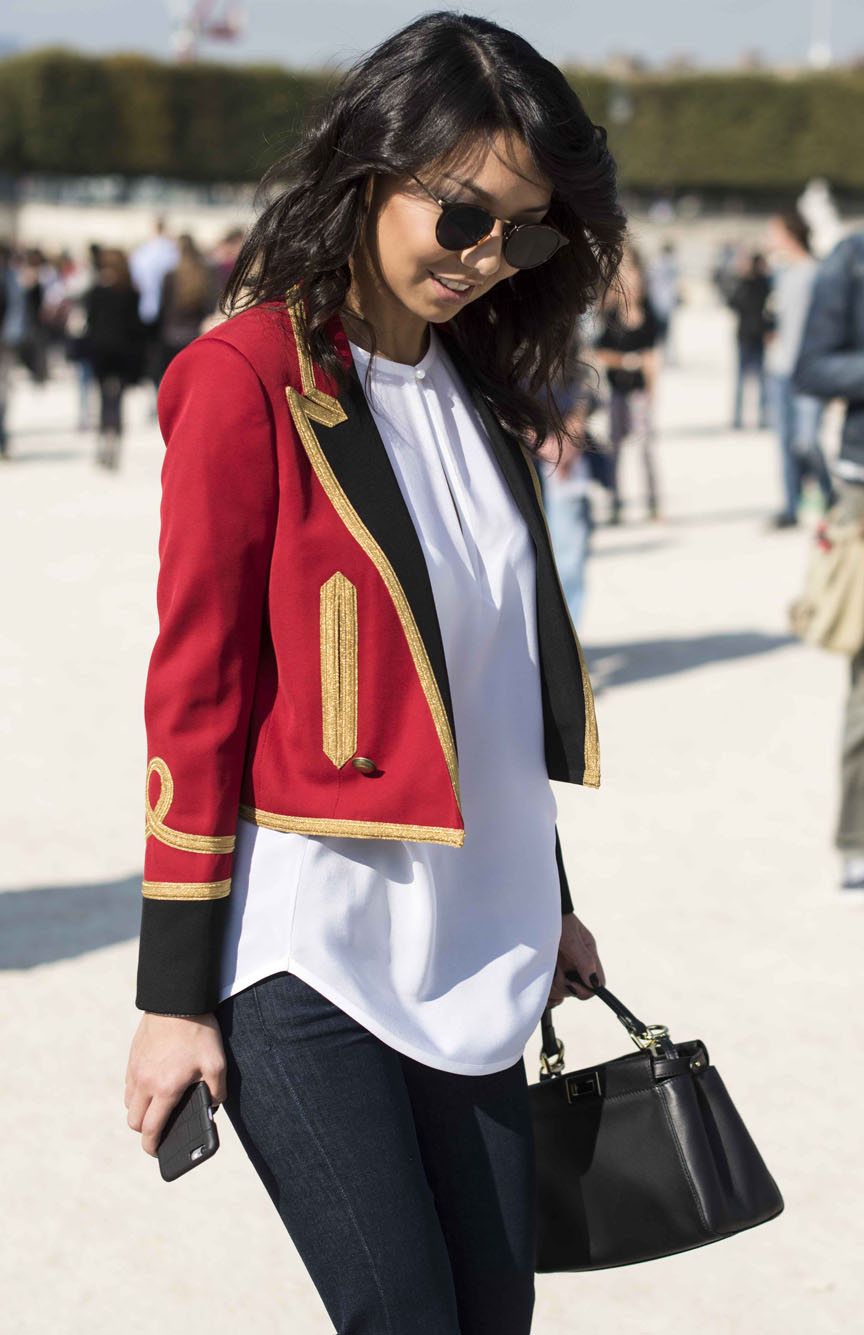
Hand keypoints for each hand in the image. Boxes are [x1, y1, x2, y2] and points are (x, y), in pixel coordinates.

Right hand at [124, 1012, 226, 1156]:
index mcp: (165, 1089)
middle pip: (134, 1121)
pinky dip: (138, 1091)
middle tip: (159, 1130)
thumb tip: (212, 1107)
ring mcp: (135, 1069)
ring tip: (159, 1106)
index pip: (151, 1129)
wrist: (177, 999)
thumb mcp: (217, 1064)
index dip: (152, 1146)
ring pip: (129, 1103)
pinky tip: (154, 1084)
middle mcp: (144, 1083)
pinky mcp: (133, 1057)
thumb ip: (217, 1092)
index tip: (157, 1152)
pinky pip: (129, 1084)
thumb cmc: (199, 1033)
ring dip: (140, 1110)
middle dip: (145, 1131)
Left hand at [546, 912, 605, 1007]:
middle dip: (567, 986)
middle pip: (579, 991)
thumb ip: (584, 959)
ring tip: (546, 966)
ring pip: (563, 991)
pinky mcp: (549, 971)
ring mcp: (564, 969)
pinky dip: (546, 989)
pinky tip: (540, 979)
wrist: (535, 912)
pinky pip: (551, 991)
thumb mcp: (571, 939)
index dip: (587, 990)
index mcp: (589, 956)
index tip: (572, 984)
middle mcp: (578, 965)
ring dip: (553, 984)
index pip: (598, 984)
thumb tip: (595, 983)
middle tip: (556, 972)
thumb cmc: (556, 920)